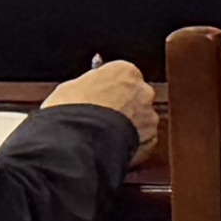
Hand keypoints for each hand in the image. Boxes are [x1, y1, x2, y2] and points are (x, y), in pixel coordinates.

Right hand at [39, 57, 158, 141]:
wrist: (77, 141)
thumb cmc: (71, 111)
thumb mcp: (70, 89)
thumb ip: (88, 87)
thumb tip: (86, 92)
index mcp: (125, 71)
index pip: (121, 76)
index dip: (108, 90)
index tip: (99, 99)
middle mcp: (143, 90)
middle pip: (134, 97)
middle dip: (122, 107)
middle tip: (103, 120)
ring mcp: (149, 115)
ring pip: (141, 119)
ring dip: (128, 126)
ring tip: (106, 138)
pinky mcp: (150, 138)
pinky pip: (143, 140)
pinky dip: (132, 145)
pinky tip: (114, 149)